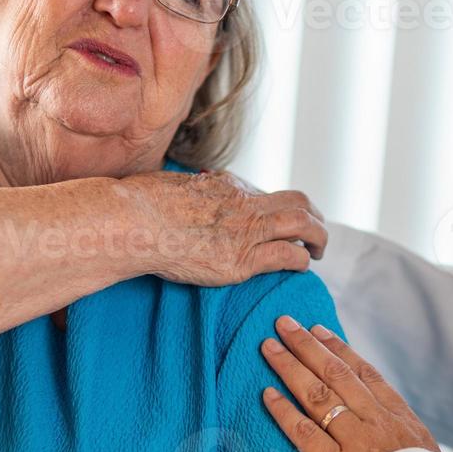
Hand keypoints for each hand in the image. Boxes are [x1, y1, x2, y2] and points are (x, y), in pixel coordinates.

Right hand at [118, 169, 326, 285]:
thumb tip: (187, 186)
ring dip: (319, 236)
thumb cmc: (138, 205)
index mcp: (225, 185)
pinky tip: (303, 267)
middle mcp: (242, 203)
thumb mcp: (169, 184)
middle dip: (314, 216)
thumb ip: (187, 189)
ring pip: (303, 224)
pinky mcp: (241, 260)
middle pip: (297, 201)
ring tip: (319, 250)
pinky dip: (301, 260)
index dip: (272, 208)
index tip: (273, 220)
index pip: (261, 194)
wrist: (133, 221)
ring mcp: (244, 230)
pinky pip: (287, 255)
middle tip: (316, 231)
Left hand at [260, 316, 440, 451]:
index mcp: (399, 416)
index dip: (338, 349)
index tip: (318, 330)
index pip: (364, 372)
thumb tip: (386, 427)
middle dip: (307, 346)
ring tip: (268, 347)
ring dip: (289, 367)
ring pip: (317, 394)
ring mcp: (356, 441)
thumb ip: (402, 437)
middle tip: (284, 323)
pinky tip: (267, 394)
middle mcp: (376, 421)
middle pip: (335, 374)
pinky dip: (284, 411)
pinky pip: (304, 432)